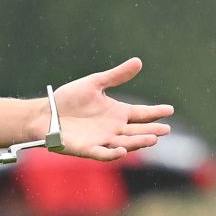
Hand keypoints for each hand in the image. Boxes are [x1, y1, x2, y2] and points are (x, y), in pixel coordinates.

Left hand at [36, 58, 172, 160]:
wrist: (46, 113)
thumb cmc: (69, 99)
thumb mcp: (94, 83)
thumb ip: (116, 76)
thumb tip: (138, 62)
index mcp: (117, 113)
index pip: (141, 114)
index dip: (155, 112)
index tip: (170, 110)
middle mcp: (113, 128)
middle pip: (137, 131)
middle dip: (151, 131)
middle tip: (166, 130)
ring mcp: (102, 140)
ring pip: (125, 143)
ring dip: (138, 142)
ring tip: (152, 139)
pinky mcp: (88, 149)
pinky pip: (103, 154)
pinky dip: (113, 153)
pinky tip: (122, 149)